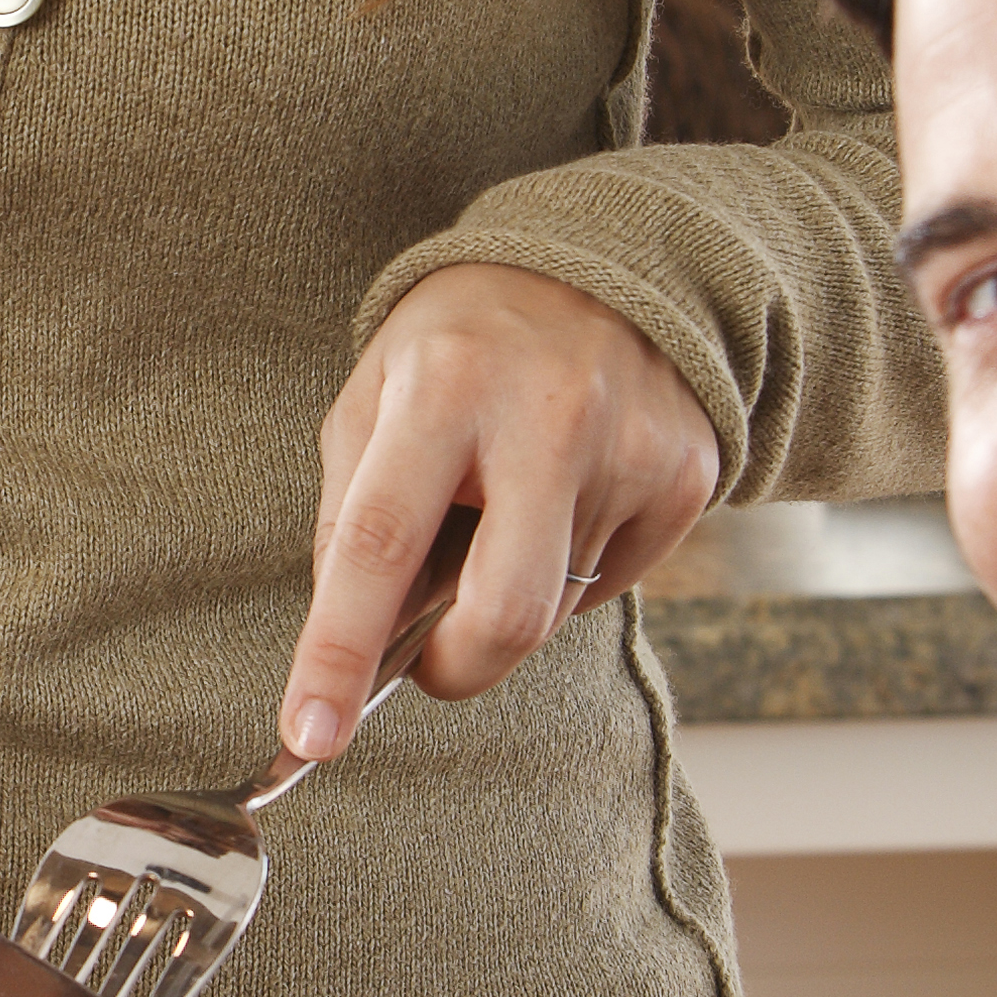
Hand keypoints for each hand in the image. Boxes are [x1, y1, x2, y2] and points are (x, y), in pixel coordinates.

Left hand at [282, 263, 722, 763]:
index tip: (309, 734)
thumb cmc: (461, 346)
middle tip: (431, 662)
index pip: (378, 543)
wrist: (605, 262)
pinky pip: (612, 584)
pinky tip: (565, 499)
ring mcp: (628, 447)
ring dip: (509, 594)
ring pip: (554, 606)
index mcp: (441, 386)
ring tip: (507, 507)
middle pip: (502, 612)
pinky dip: (570, 572)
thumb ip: (352, 517)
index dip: (338, 651)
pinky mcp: (687, 477)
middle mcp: (545, 415)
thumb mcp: (375, 396)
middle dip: (455, 669)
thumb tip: (354, 648)